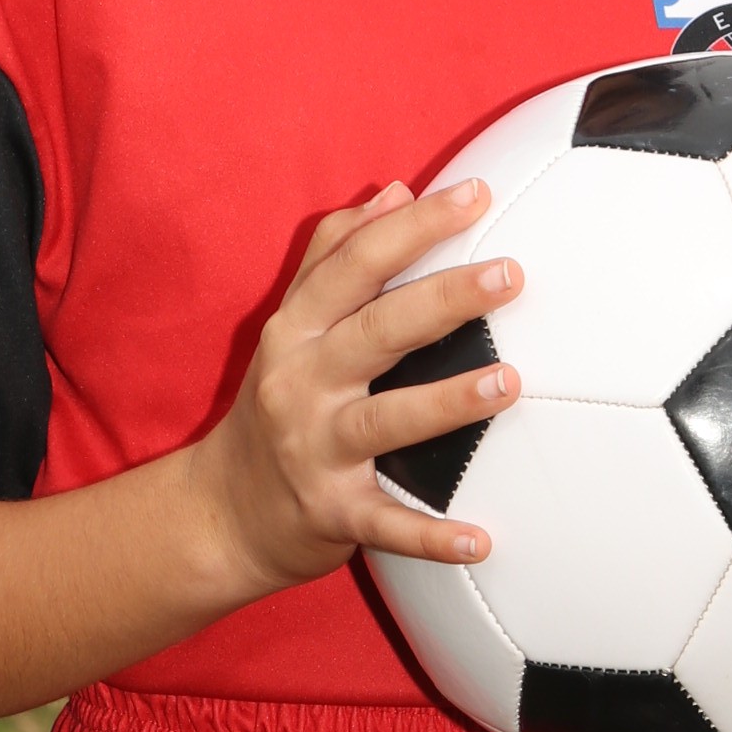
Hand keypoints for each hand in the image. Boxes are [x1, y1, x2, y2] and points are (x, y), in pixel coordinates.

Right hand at [189, 180, 522, 592]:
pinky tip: (480, 540)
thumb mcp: (288, 326)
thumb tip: (393, 191)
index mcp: (295, 331)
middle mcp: (301, 384)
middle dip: (443, 298)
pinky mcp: (332, 514)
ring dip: (448, 403)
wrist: (221, 512)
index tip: (474, 195)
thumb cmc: (275, 404)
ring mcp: (315, 451)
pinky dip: (431, 535)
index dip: (413, 226)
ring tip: (510, 383)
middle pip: (376, 331)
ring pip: (387, 421)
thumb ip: (333, 255)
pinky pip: (387, 524)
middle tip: (509, 274)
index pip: (354, 264)